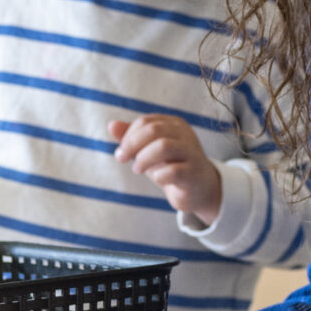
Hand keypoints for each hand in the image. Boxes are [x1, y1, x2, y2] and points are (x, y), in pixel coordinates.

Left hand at [109, 116, 223, 225]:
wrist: (199, 189)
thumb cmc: (172, 166)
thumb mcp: (150, 150)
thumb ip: (132, 137)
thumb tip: (111, 125)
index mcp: (174, 124)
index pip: (145, 122)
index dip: (128, 137)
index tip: (122, 153)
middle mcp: (184, 134)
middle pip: (153, 130)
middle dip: (132, 145)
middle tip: (122, 159)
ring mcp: (191, 152)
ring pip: (163, 146)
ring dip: (143, 159)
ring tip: (138, 169)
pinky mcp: (194, 173)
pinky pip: (173, 171)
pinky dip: (159, 176)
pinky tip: (158, 179)